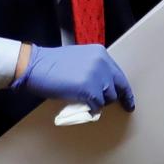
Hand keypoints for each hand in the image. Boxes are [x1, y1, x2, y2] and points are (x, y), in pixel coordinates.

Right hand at [11, 44, 134, 112]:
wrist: (35, 65)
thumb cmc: (52, 64)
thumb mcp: (79, 59)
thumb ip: (94, 69)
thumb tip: (102, 87)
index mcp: (101, 53)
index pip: (119, 75)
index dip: (125, 92)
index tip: (129, 103)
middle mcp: (102, 63)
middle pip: (115, 88)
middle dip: (108, 98)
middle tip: (98, 104)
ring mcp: (97, 76)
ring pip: (107, 99)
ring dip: (96, 103)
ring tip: (82, 100)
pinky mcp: (89, 89)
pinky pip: (97, 106)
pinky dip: (90, 109)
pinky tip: (81, 106)